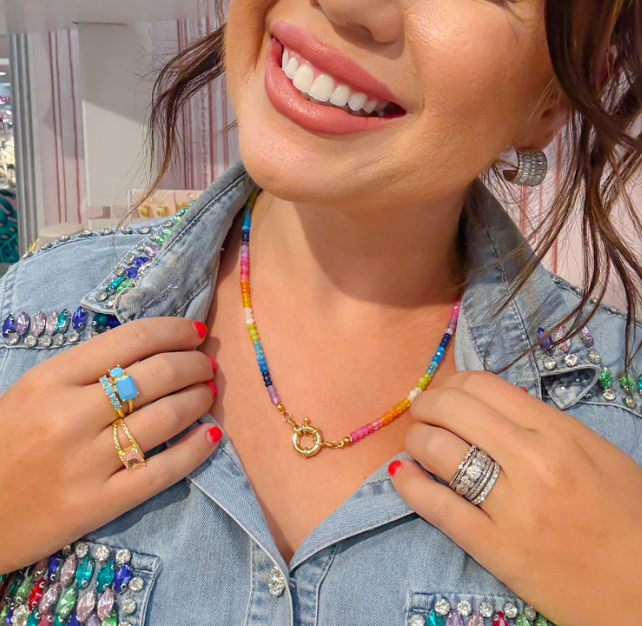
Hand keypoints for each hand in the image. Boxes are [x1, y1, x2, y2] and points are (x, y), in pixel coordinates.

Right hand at [0, 318, 221, 573]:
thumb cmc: (4, 443)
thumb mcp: (32, 392)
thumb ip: (85, 370)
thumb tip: (152, 351)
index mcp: (50, 379)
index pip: (132, 339)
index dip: (174, 330)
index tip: (196, 331)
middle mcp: (69, 416)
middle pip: (156, 375)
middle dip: (194, 364)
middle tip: (207, 364)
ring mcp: (85, 462)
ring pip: (166, 418)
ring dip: (200, 399)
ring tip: (210, 392)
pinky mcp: (97, 504)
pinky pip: (162, 472)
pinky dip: (196, 450)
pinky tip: (213, 435)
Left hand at [389, 371, 641, 625]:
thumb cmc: (628, 517)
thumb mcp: (597, 454)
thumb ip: (545, 423)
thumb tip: (494, 403)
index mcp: (558, 433)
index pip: (482, 385)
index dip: (453, 384)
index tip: (446, 395)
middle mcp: (532, 461)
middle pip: (452, 409)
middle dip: (426, 405)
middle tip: (423, 414)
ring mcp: (511, 506)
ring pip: (437, 450)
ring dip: (416, 439)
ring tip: (417, 444)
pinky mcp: (496, 549)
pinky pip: (436, 507)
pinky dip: (409, 484)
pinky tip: (401, 474)